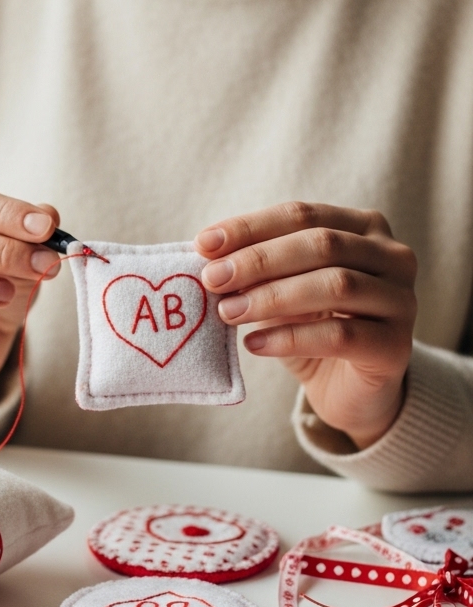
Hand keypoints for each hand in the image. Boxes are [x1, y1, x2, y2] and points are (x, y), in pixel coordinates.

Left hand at [195, 202, 417, 448]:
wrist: (350, 391)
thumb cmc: (314, 328)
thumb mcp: (283, 290)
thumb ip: (257, 269)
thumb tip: (207, 254)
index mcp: (365, 228)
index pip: (303, 215)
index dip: (251, 227)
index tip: (203, 244)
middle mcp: (393, 257)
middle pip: (322, 244)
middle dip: (259, 260)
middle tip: (212, 279)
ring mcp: (402, 301)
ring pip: (335, 285)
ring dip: (272, 297)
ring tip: (228, 312)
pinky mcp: (396, 347)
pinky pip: (340, 335)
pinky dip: (290, 337)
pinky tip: (254, 344)